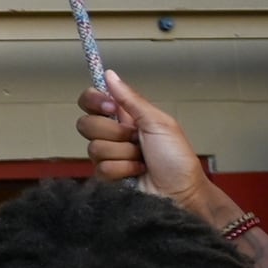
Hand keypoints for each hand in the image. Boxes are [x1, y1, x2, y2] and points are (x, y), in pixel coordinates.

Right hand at [77, 69, 231, 221]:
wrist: (181, 193)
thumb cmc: (177, 158)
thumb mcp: (159, 122)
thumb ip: (131, 99)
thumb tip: (109, 74)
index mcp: (124, 117)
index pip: (91, 101)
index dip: (94, 101)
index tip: (110, 108)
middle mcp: (112, 134)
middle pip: (86, 124)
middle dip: (114, 133)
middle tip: (136, 139)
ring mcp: (108, 156)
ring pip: (94, 148)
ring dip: (124, 154)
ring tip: (142, 160)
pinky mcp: (106, 177)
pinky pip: (101, 168)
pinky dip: (123, 170)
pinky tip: (137, 172)